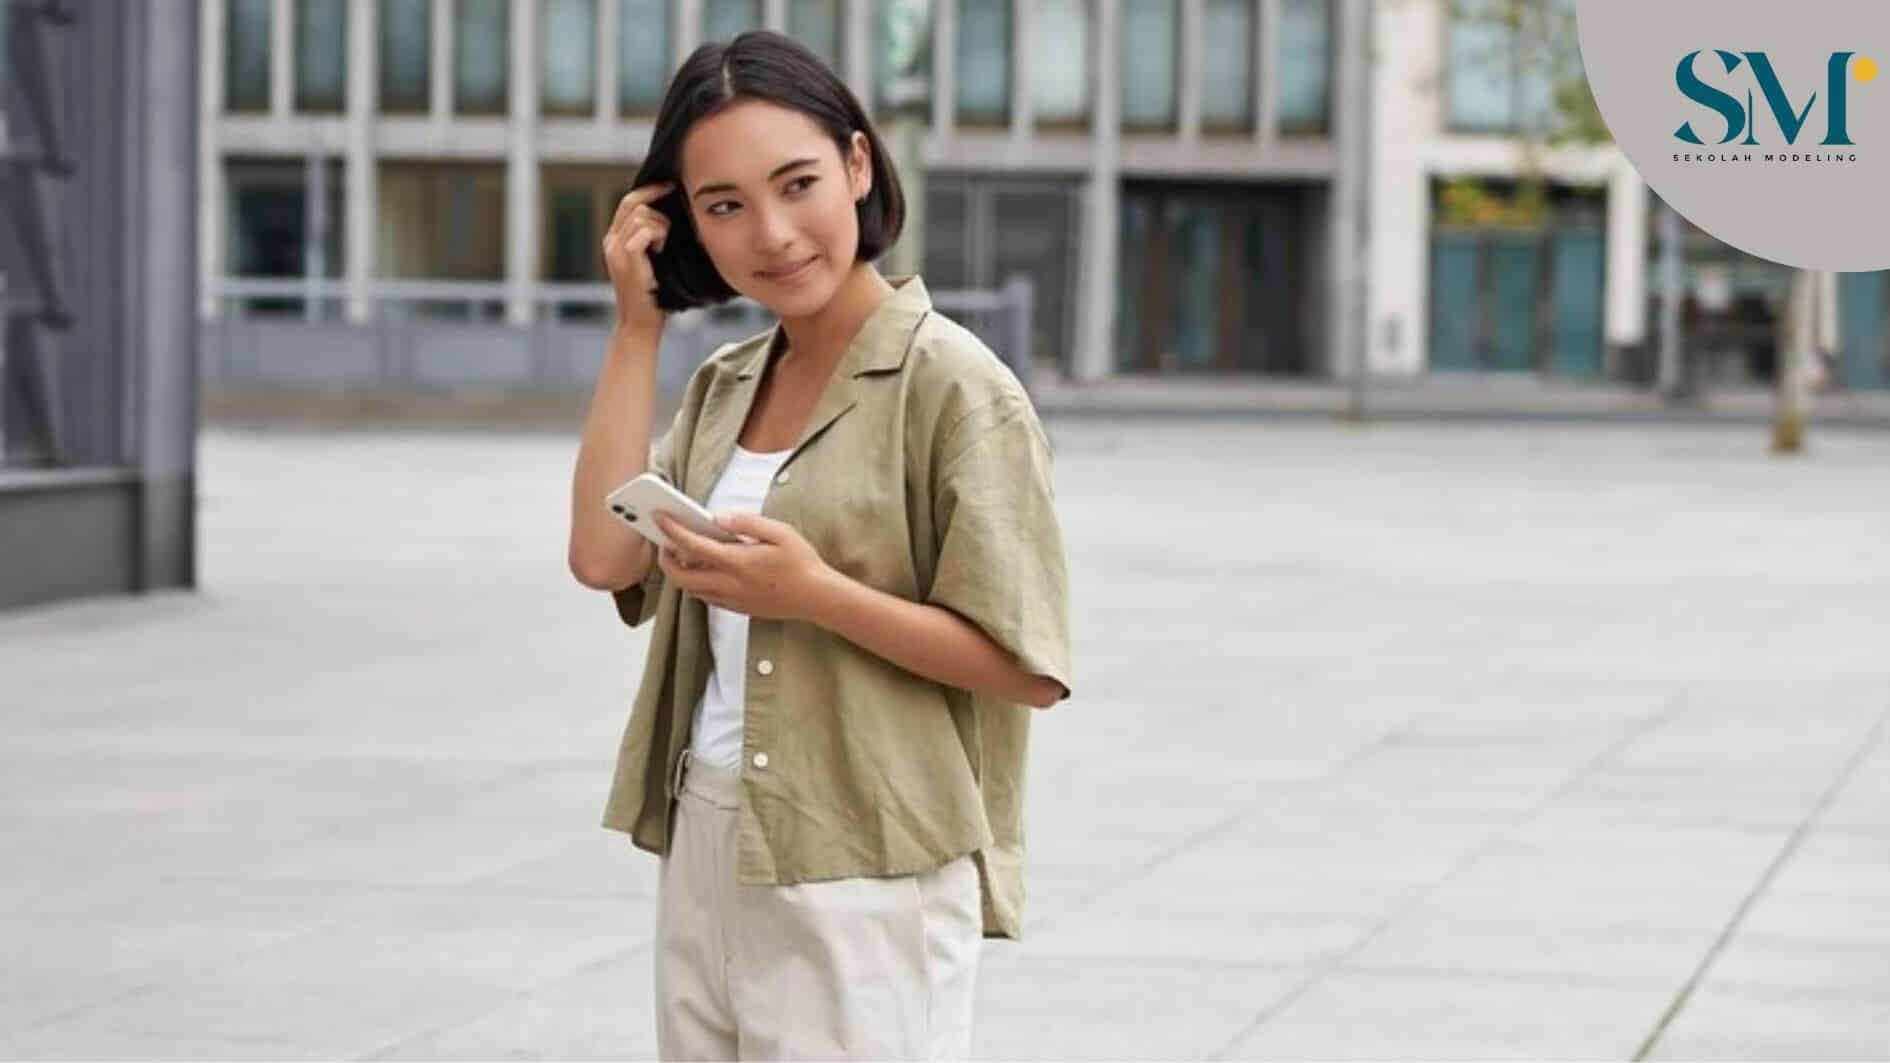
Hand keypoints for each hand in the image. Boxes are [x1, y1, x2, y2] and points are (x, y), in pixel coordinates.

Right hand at [603, 180, 675, 335]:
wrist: (640, 324)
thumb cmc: (653, 295)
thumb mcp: (652, 261)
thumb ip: (653, 239)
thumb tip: (672, 216)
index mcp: (615, 239)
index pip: (629, 202)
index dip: (649, 190)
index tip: (669, 186)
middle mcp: (611, 242)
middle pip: (634, 203)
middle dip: (658, 210)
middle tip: (670, 229)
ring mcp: (615, 250)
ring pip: (641, 215)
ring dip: (660, 227)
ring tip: (663, 247)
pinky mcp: (625, 259)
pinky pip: (642, 231)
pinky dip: (657, 236)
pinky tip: (661, 251)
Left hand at [654, 511, 835, 622]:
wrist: (817, 597)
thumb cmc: (802, 564)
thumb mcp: (780, 532)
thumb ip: (747, 522)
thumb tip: (720, 519)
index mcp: (738, 563)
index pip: (693, 546)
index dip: (672, 531)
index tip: (660, 518)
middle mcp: (729, 584)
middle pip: (681, 577)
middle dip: (666, 560)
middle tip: (665, 543)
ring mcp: (732, 600)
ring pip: (691, 591)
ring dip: (681, 573)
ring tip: (684, 554)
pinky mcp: (738, 608)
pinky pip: (707, 598)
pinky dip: (697, 584)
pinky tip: (706, 570)